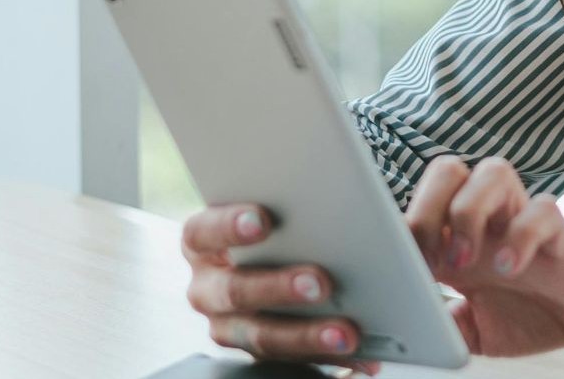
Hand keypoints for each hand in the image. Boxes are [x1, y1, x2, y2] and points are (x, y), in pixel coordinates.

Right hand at [181, 205, 381, 374]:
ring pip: (261, 336)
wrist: (274, 257)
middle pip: (234, 291)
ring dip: (307, 335)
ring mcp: (228, 325)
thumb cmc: (277, 225)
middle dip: (279, 287)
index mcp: (201, 242)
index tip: (262, 220)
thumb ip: (287, 210)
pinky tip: (362, 355)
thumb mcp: (271, 212)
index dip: (229, 226)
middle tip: (320, 283)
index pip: (203, 232)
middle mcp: (206, 287)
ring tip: (345, 333)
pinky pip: (292, 361)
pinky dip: (328, 357)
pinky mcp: (257, 352)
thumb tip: (334, 202)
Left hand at [408, 156, 563, 357]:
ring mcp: (523, 222)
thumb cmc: (533, 313)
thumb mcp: (473, 332)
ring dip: (470, 212)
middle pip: (448, 169)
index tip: (394, 265)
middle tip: (430, 256)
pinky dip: (521, 236)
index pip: (418, 201)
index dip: (398, 224)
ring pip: (493, 171)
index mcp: (459, 238)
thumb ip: (442, 325)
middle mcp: (489, 221)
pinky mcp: (561, 235)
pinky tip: (510, 267)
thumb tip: (411, 322)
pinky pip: (544, 210)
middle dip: (428, 204)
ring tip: (469, 261)